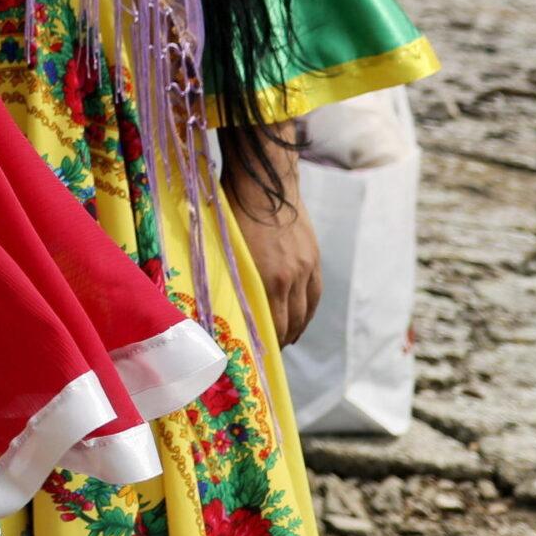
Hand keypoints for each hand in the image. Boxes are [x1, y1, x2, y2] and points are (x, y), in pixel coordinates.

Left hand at [225, 133, 321, 345]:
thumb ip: (229, 276)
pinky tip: (301, 318)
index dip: (266, 342)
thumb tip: (221, 301)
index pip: (271, 323)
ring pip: (306, 310)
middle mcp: (290, 276)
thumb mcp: (224, 246)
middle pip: (290, 321)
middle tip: (270, 352)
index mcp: (265, 276)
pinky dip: (308, 310)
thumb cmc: (232, 210)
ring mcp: (306, 266)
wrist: (265, 181)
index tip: (257, 354)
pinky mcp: (314, 257)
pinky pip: (315, 293)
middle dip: (281, 340)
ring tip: (286, 340)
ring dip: (296, 328)